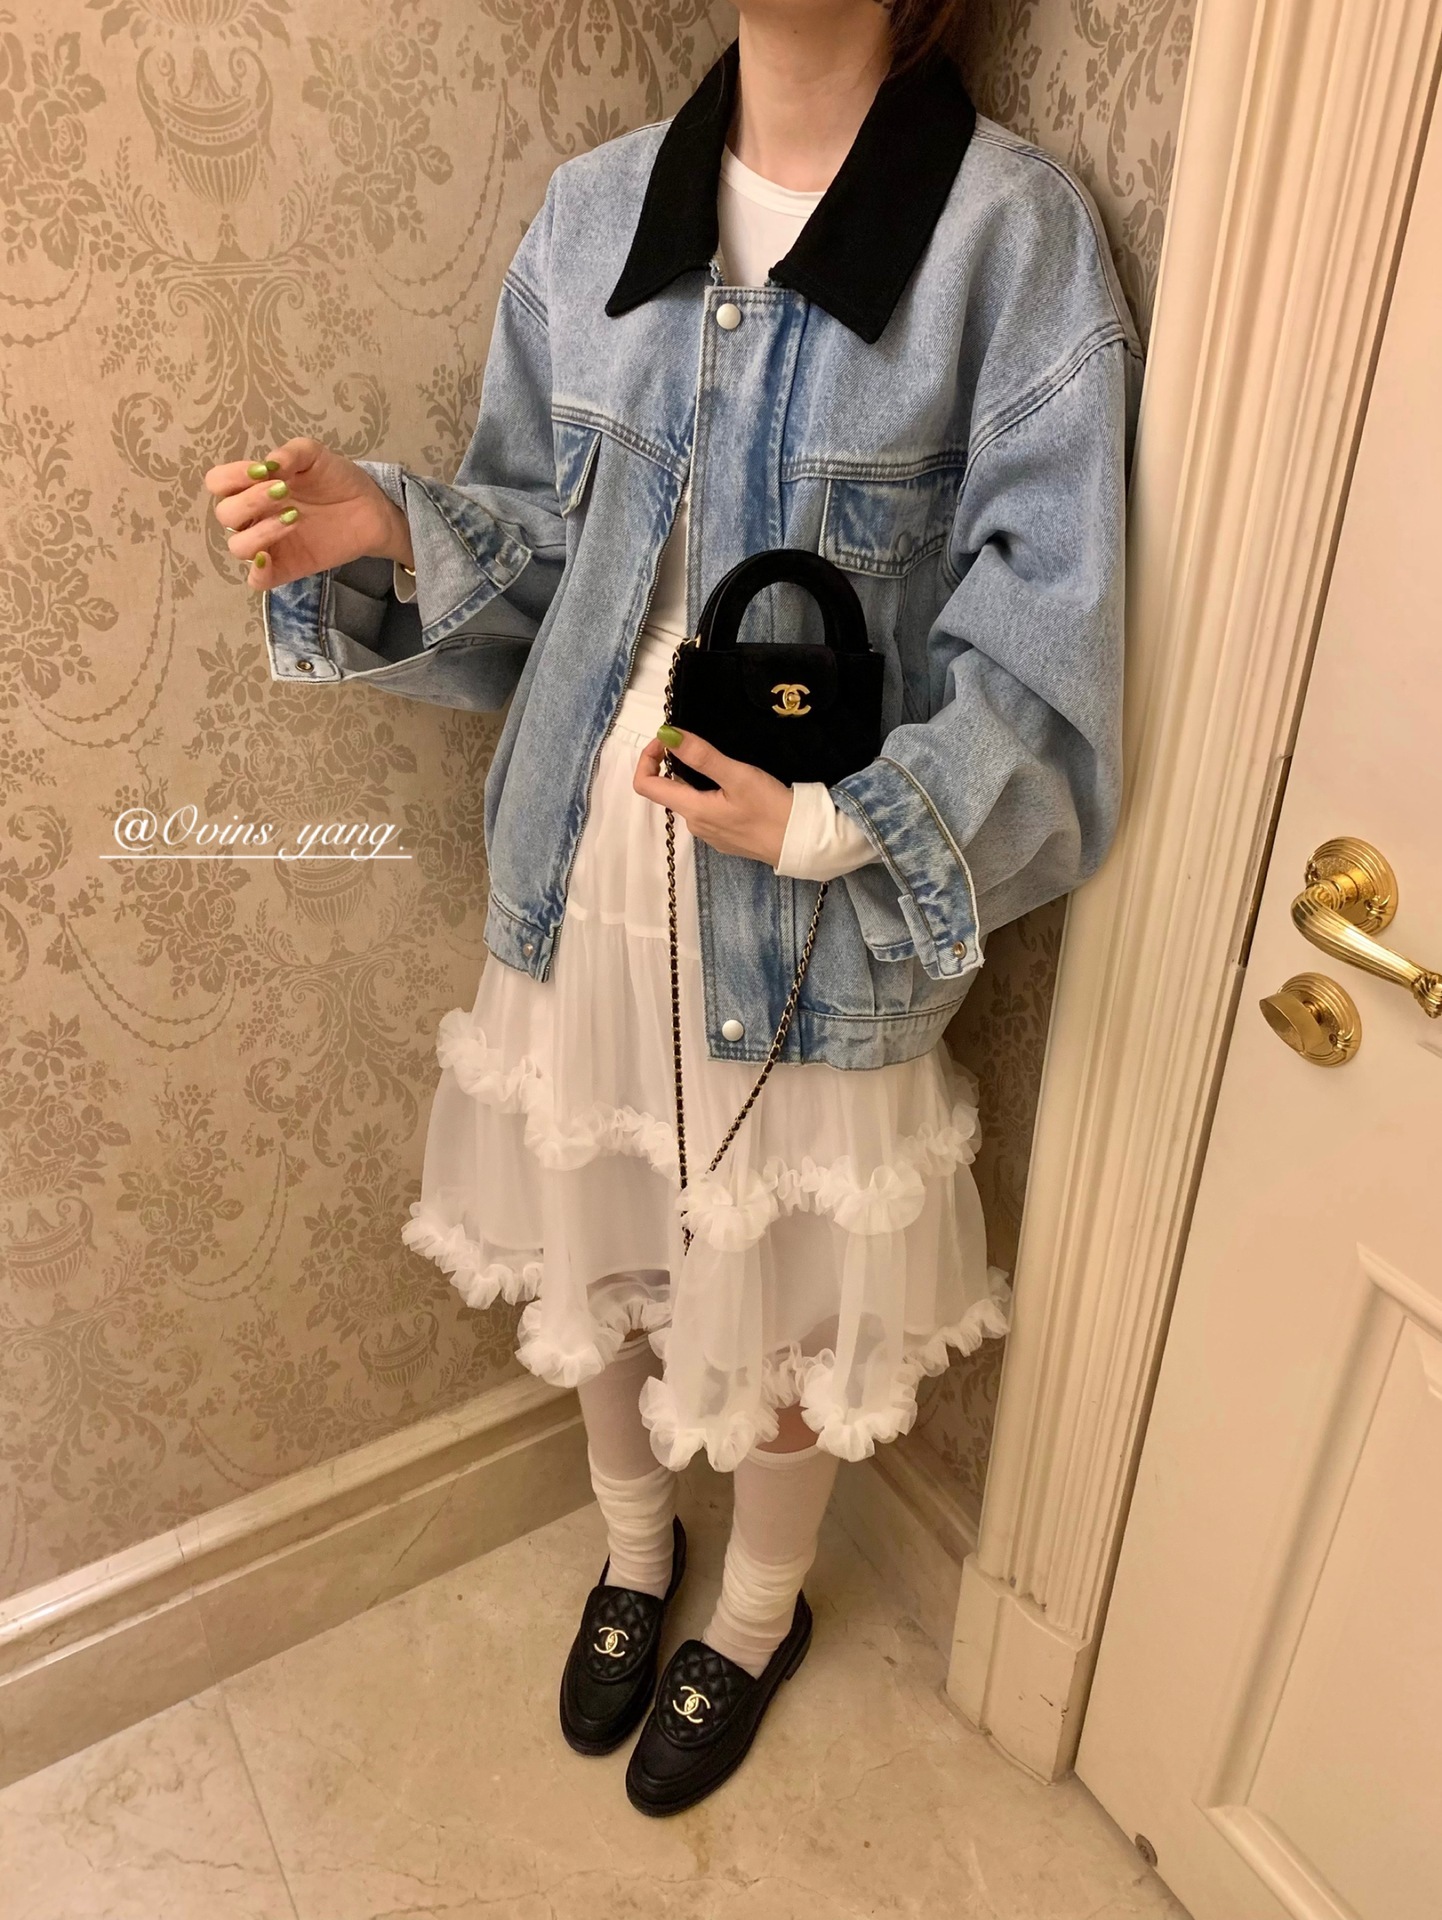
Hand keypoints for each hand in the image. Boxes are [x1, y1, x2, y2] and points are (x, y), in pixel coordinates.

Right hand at [203, 436, 413, 590]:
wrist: (370, 507)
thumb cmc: (335, 479)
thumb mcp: (314, 455)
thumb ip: (290, 453)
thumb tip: (269, 465)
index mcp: (252, 486)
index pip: (218, 483)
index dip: (232, 476)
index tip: (262, 471)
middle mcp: (254, 516)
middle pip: (225, 514)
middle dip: (251, 501)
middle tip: (284, 492)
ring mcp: (269, 544)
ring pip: (237, 546)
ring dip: (260, 531)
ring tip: (294, 517)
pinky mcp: (287, 568)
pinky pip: (257, 580)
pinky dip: (258, 571)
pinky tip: (270, 556)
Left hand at [633, 727, 793, 866]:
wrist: (801, 844)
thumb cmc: (772, 809)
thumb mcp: (738, 776)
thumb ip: (701, 756)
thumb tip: (667, 734)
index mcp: (692, 810)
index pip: (646, 785)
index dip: (648, 758)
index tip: (668, 740)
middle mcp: (695, 825)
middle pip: (669, 791)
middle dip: (674, 764)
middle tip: (698, 742)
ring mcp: (710, 834)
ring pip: (690, 800)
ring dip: (694, 778)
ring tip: (720, 761)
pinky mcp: (726, 837)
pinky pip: (707, 810)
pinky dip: (710, 792)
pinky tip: (735, 786)